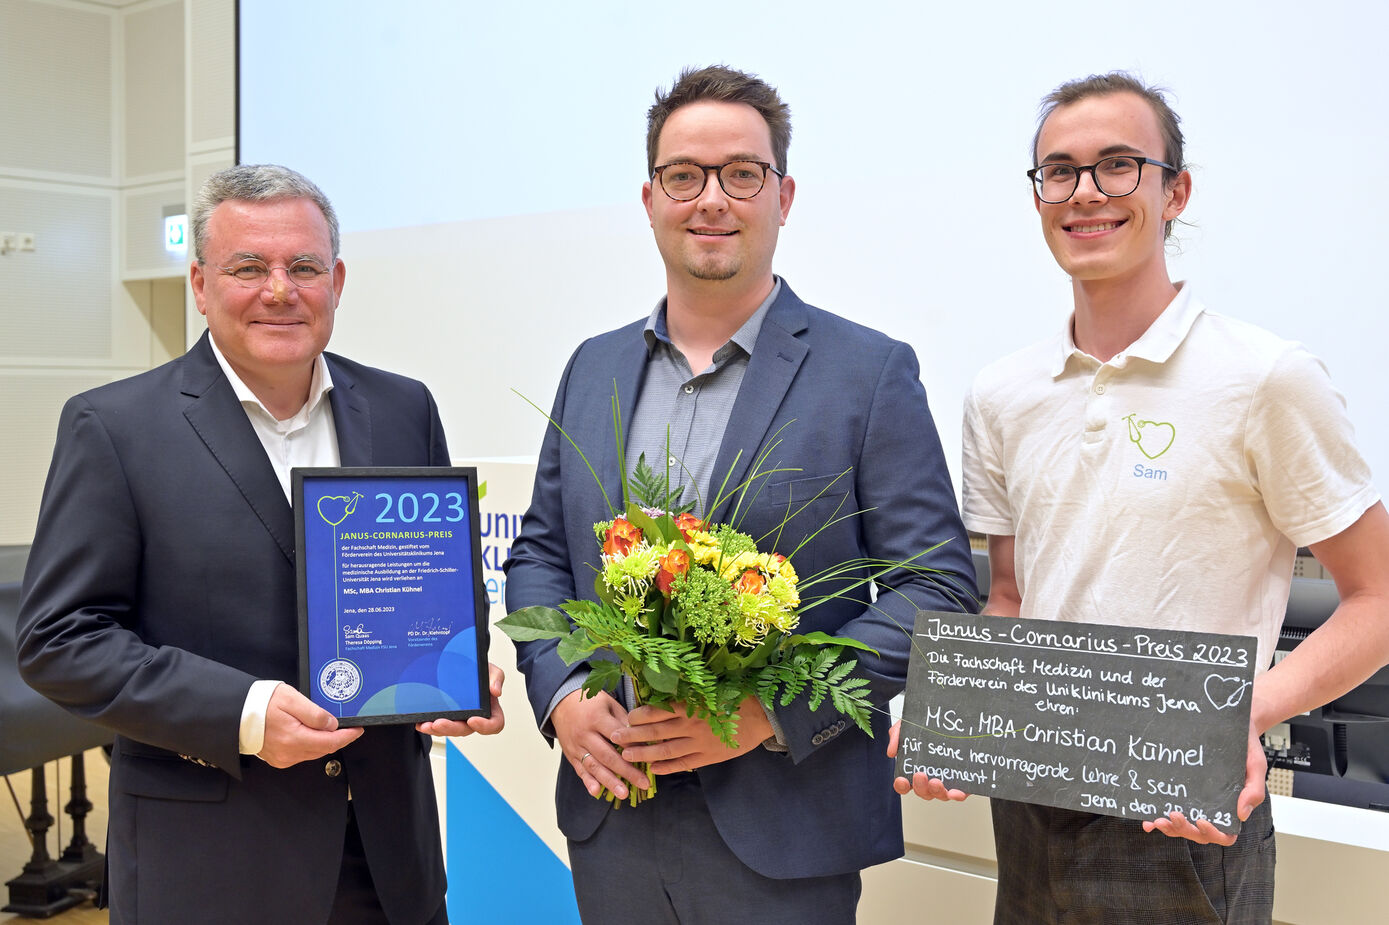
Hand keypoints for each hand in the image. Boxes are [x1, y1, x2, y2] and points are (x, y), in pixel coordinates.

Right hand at [258, 684, 363, 767]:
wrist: (236, 713)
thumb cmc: (260, 704)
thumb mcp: (291, 700)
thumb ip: (314, 713)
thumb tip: (332, 724)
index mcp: (293, 739)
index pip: (330, 742)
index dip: (348, 736)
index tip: (358, 729)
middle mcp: (289, 753)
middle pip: (323, 749)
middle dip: (337, 738)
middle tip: (346, 725)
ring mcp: (283, 758)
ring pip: (313, 752)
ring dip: (323, 741)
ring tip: (327, 726)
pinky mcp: (278, 759)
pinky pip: (302, 754)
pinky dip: (311, 744)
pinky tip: (310, 733)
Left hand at [417, 663, 505, 736]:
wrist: (461, 664)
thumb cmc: (478, 671)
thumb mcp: (490, 669)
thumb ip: (496, 677)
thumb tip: (496, 691)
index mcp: (490, 709)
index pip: (494, 724)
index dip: (485, 726)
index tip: (473, 720)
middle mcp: (475, 716)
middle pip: (466, 730)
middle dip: (451, 728)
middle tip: (439, 723)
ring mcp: (459, 718)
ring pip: (450, 730)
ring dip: (437, 730)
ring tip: (426, 725)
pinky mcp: (446, 717)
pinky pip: (438, 726)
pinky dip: (428, 726)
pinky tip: (421, 723)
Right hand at [552, 689, 645, 799]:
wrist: (562, 703)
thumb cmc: (592, 703)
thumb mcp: (609, 704)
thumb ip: (624, 721)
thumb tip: (644, 738)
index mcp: (597, 718)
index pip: (618, 736)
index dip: (633, 747)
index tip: (650, 758)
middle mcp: (585, 734)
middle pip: (607, 756)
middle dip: (626, 771)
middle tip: (643, 783)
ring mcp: (576, 746)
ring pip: (594, 766)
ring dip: (609, 782)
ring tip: (624, 793)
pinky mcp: (571, 755)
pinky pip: (580, 770)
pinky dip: (588, 782)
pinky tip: (596, 792)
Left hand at [612, 696, 771, 774]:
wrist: (762, 715)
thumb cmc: (734, 697)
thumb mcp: (710, 689)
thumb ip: (688, 694)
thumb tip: (663, 691)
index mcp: (690, 705)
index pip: (657, 712)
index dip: (638, 716)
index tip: (626, 716)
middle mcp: (690, 725)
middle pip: (655, 732)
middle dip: (632, 735)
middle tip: (615, 737)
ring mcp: (699, 743)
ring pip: (665, 750)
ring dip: (644, 753)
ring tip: (627, 755)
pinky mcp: (708, 756)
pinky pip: (683, 763)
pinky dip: (667, 767)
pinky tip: (654, 768)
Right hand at [887, 721, 968, 800]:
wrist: (953, 716)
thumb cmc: (928, 725)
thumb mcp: (908, 725)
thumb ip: (897, 736)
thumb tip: (891, 753)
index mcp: (915, 768)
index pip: (905, 784)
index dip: (901, 785)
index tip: (901, 780)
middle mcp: (930, 778)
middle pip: (923, 792)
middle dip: (920, 786)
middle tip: (920, 774)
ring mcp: (946, 781)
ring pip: (939, 794)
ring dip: (936, 791)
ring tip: (936, 782)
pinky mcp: (963, 781)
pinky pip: (960, 793)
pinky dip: (957, 795)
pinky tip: (955, 792)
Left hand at [1144, 726, 1265, 844]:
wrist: (1232, 725)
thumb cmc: (1246, 747)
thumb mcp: (1256, 765)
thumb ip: (1254, 790)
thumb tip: (1242, 815)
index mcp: (1231, 808)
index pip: (1224, 834)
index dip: (1213, 834)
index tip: (1202, 821)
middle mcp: (1212, 808)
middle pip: (1199, 833)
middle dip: (1184, 830)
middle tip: (1173, 815)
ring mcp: (1195, 801)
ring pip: (1182, 826)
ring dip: (1170, 828)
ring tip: (1157, 820)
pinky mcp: (1182, 791)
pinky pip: (1168, 809)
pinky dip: (1157, 819)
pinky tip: (1147, 819)